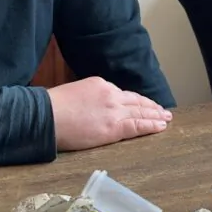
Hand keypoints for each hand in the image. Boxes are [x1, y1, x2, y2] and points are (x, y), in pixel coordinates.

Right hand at [47, 76, 172, 151]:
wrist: (46, 115)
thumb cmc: (51, 108)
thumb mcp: (73, 94)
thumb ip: (88, 99)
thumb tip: (91, 109)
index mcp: (100, 84)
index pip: (122, 94)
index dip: (135, 101)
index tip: (142, 104)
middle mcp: (111, 94)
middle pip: (136, 101)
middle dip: (150, 106)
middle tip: (163, 111)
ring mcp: (114, 110)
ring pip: (140, 112)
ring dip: (155, 115)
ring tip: (166, 118)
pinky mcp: (114, 127)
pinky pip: (138, 126)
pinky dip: (151, 125)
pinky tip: (160, 126)